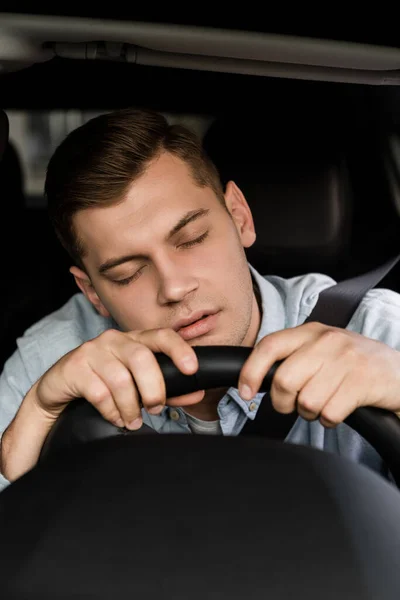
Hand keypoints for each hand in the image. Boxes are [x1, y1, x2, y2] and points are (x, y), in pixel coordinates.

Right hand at [35, 328, 203, 429]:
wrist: (58, 390)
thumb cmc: (103, 385)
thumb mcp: (138, 386)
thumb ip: (167, 389)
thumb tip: (197, 393)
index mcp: (134, 340)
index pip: (161, 336)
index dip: (179, 350)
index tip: (191, 369)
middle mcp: (114, 340)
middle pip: (142, 358)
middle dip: (153, 388)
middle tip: (155, 408)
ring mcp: (92, 350)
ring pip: (121, 379)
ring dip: (130, 406)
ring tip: (132, 420)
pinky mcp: (74, 366)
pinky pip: (99, 392)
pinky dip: (111, 411)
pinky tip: (114, 417)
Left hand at [238, 321, 399, 426]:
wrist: (398, 372)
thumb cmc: (353, 364)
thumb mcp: (322, 350)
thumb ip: (291, 357)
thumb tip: (255, 379)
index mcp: (311, 332)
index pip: (269, 345)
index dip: (251, 371)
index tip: (245, 392)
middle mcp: (327, 341)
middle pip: (284, 380)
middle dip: (283, 402)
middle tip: (293, 405)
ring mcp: (346, 360)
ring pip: (306, 401)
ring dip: (310, 413)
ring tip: (323, 404)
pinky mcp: (362, 382)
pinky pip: (329, 413)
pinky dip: (329, 420)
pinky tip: (339, 410)